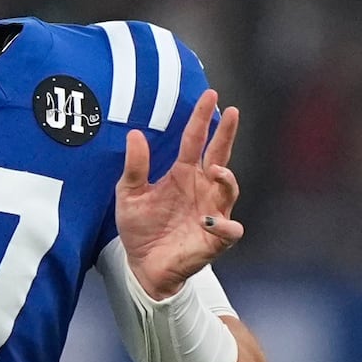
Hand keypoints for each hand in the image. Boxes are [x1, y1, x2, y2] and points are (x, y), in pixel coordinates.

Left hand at [117, 90, 243, 298]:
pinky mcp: (215, 238)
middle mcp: (202, 188)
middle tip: (232, 112)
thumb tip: (135, 135)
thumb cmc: (140, 229)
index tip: (210, 95)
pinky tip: (210, 221)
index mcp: (183, 174)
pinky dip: (224, 225)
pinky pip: (229, 230)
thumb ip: (135, 167)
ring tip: (217, 170)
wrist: (143, 266)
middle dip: (227, 135)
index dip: (202, 118)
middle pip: (220, 156)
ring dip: (227, 179)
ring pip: (230, 188)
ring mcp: (211, 212)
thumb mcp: (129, 194)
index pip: (196, 140)